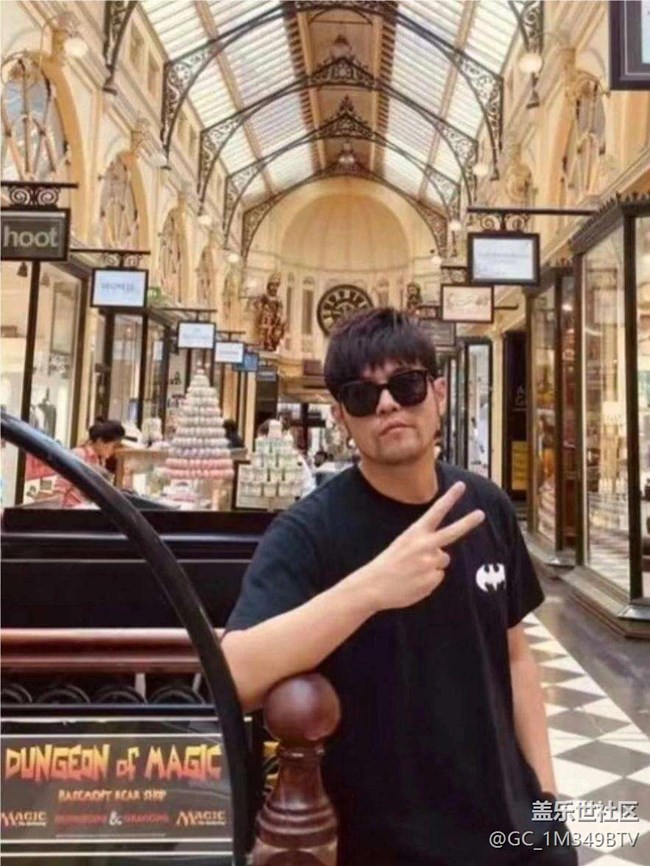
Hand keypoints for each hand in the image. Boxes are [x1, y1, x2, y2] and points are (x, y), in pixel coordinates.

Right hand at [356, 481, 484, 612]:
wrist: (373, 586)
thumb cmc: (388, 564)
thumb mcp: (403, 545)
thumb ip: (425, 545)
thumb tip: (442, 553)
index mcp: (414, 533)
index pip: (435, 512)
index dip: (450, 498)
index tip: (462, 486)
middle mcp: (425, 546)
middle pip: (452, 532)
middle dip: (468, 522)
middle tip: (481, 514)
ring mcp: (430, 563)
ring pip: (443, 560)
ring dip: (432, 565)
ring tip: (413, 571)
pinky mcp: (432, 580)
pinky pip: (437, 577)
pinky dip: (428, 580)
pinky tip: (413, 582)